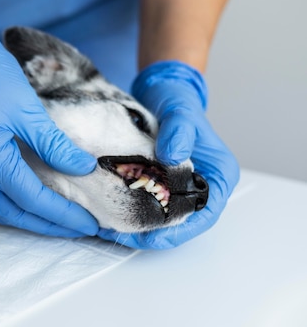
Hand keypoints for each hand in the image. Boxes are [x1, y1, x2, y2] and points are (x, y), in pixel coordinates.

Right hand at [0, 0, 97, 236]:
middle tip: (79, 227)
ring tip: (58, 216)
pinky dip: (10, 202)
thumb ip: (53, 144)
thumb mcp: (25, 106)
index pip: (32, 199)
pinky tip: (30, 195)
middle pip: (11, 213)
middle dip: (46, 225)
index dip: (63, 214)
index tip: (92, 222)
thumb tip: (83, 167)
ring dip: (26, 217)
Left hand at [98, 61, 239, 248]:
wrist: (162, 91)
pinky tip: (109, 212)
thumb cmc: (178, 101)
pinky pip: (147, 202)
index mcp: (219, 174)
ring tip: (111, 227)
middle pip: (182, 222)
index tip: (153, 237)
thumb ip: (179, 131)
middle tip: (123, 236)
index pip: (204, 214)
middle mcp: (202, 184)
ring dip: (139, 225)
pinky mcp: (160, 182)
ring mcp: (180, 185)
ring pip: (163, 216)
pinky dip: (130, 208)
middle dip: (154, 233)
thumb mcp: (180, 111)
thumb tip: (173, 155)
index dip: (179, 231)